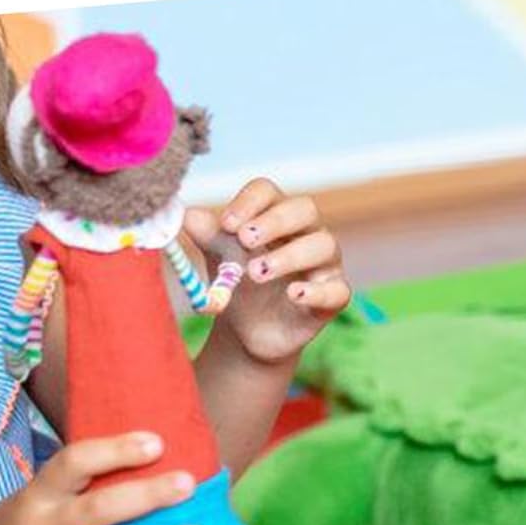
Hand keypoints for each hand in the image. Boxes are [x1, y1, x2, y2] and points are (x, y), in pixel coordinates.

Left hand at [184, 180, 350, 366]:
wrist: (247, 332)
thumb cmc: (238, 284)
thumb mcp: (218, 257)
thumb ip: (206, 236)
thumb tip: (188, 215)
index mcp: (275, 215)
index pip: (269, 192)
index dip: (249, 202)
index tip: (226, 224)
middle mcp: (306, 233)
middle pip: (303, 210)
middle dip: (274, 222)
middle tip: (244, 240)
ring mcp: (324, 265)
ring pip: (324, 245)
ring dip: (289, 256)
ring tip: (256, 273)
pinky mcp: (334, 297)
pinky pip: (337, 290)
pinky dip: (316, 291)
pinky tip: (293, 295)